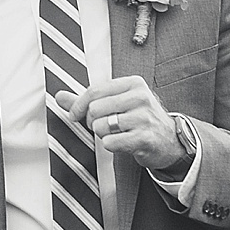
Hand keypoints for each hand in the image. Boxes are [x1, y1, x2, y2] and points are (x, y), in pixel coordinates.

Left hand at [57, 77, 186, 173]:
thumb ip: (88, 100)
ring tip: (116, 133)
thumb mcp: (118, 103)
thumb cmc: (139, 119)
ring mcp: (144, 118)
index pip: (95, 90)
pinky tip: (122, 143)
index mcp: (133, 84)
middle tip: (103, 126)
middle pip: (95, 109)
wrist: (169, 140)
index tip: (74, 115)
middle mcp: (140, 97)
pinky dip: (111, 145)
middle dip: (92, 122)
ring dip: (102, 134)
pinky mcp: (144, 138)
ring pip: (101, 126)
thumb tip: (59, 96)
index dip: (78, 105)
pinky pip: (110, 142)